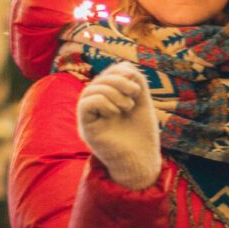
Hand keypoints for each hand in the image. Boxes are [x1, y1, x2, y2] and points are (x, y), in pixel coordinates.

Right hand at [77, 62, 161, 189]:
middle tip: (135, 93)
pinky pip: (86, 104)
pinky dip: (103, 102)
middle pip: (99, 80)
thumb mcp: (142, 102)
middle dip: (118, 80)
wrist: (142, 161)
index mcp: (109, 100)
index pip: (107, 75)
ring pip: (91, 90)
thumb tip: (126, 66)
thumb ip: (136, 82)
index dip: (119, 71)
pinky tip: (116, 112)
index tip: (137, 84)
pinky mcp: (86, 128)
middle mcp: (96, 108)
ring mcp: (89, 118)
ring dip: (113, 92)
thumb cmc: (142, 135)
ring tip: (127, 106)